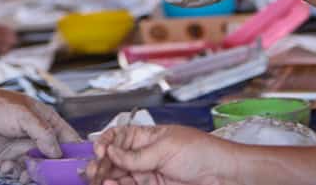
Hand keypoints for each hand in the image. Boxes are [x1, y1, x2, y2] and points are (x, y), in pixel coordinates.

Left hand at [0, 88, 79, 180]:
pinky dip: (8, 172)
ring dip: (25, 173)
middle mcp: (38, 139)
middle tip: (36, 171)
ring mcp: (23, 150)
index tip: (74, 167)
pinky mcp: (8, 159)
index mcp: (48, 123)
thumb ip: (43, 133)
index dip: (75, 155)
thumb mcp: (24, 115)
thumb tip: (56, 154)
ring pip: (35, 171)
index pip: (70, 141)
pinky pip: (15, 173)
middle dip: (46, 170)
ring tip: (12, 166)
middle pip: (53, 162)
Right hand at [87, 125, 233, 184]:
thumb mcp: (165, 148)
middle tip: (93, 171)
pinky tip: (111, 184)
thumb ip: (136, 155)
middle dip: (101, 163)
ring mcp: (147, 172)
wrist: (223, 175)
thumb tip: (110, 152)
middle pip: (114, 158)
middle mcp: (143, 154)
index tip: (100, 150)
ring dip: (106, 176)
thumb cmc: (200, 151)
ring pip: (119, 174)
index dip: (106, 142)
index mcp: (146, 136)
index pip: (118, 136)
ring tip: (100, 180)